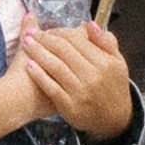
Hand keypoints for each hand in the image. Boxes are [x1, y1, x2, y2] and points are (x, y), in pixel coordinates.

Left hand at [17, 18, 134, 144]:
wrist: (115, 119)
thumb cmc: (114, 87)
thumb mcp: (118, 62)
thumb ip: (105, 42)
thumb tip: (89, 24)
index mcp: (104, 62)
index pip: (77, 40)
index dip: (60, 32)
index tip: (49, 29)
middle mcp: (93, 76)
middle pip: (64, 51)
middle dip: (45, 39)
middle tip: (33, 33)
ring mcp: (80, 92)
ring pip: (56, 66)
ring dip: (38, 52)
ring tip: (27, 43)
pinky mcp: (69, 106)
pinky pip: (51, 87)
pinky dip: (39, 75)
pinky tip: (29, 65)